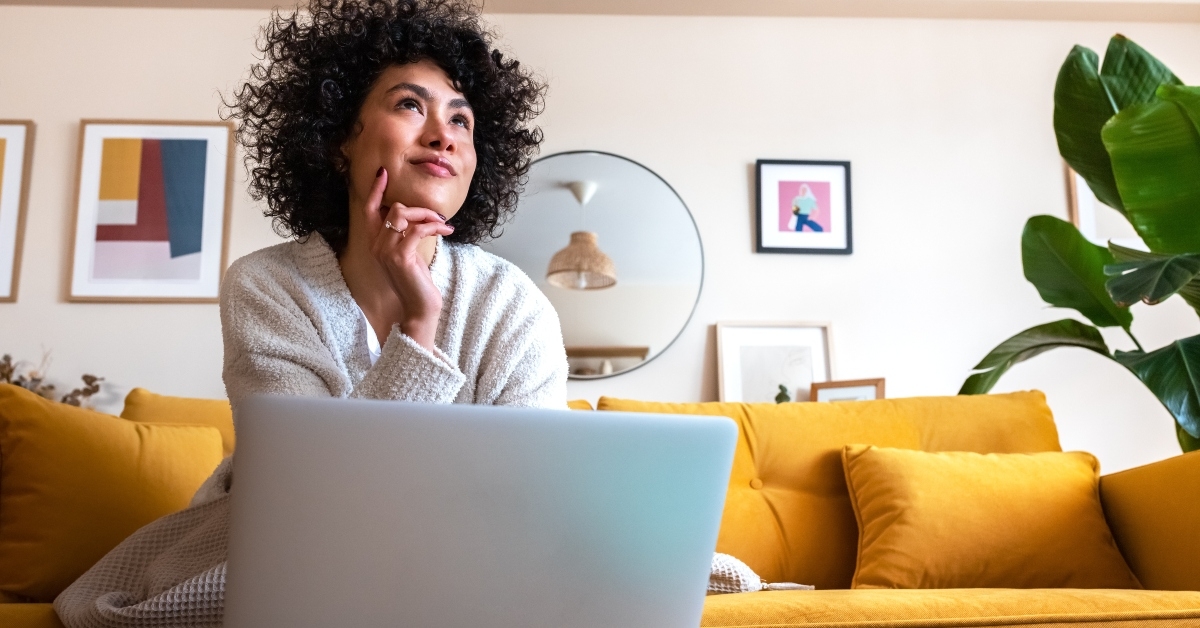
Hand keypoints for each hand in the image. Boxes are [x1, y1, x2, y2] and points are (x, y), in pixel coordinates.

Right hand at [360, 167, 454, 349]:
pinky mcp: (400, 257)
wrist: (419, 309)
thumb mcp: (408, 254)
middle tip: (437, 217)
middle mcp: (376, 246)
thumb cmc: (417, 282)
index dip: (375, 190)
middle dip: (419, 209)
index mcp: (375, 243)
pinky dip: (434, 226)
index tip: (383, 173)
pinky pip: (417, 229)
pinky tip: (446, 230)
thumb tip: (417, 214)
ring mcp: (386, 251)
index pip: (369, 210)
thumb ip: (405, 234)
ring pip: (403, 214)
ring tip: (443, 224)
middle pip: (393, 208)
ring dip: (427, 215)